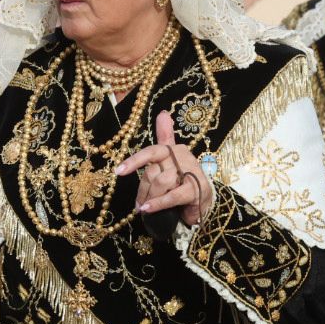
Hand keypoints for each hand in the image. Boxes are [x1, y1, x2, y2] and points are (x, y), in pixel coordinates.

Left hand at [116, 111, 212, 225]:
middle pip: (152, 172)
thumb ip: (165, 137)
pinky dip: (158, 204)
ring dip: (150, 198)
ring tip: (145, 208)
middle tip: (138, 203)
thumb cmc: (184, 179)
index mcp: (175, 149)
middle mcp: (183, 157)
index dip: (134, 161)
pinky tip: (148, 210)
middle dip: (143, 190)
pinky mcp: (195, 190)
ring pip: (160, 182)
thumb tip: (163, 114)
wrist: (206, 199)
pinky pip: (172, 196)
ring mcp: (190, 173)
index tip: (118, 171)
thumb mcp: (172, 159)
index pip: (151, 151)